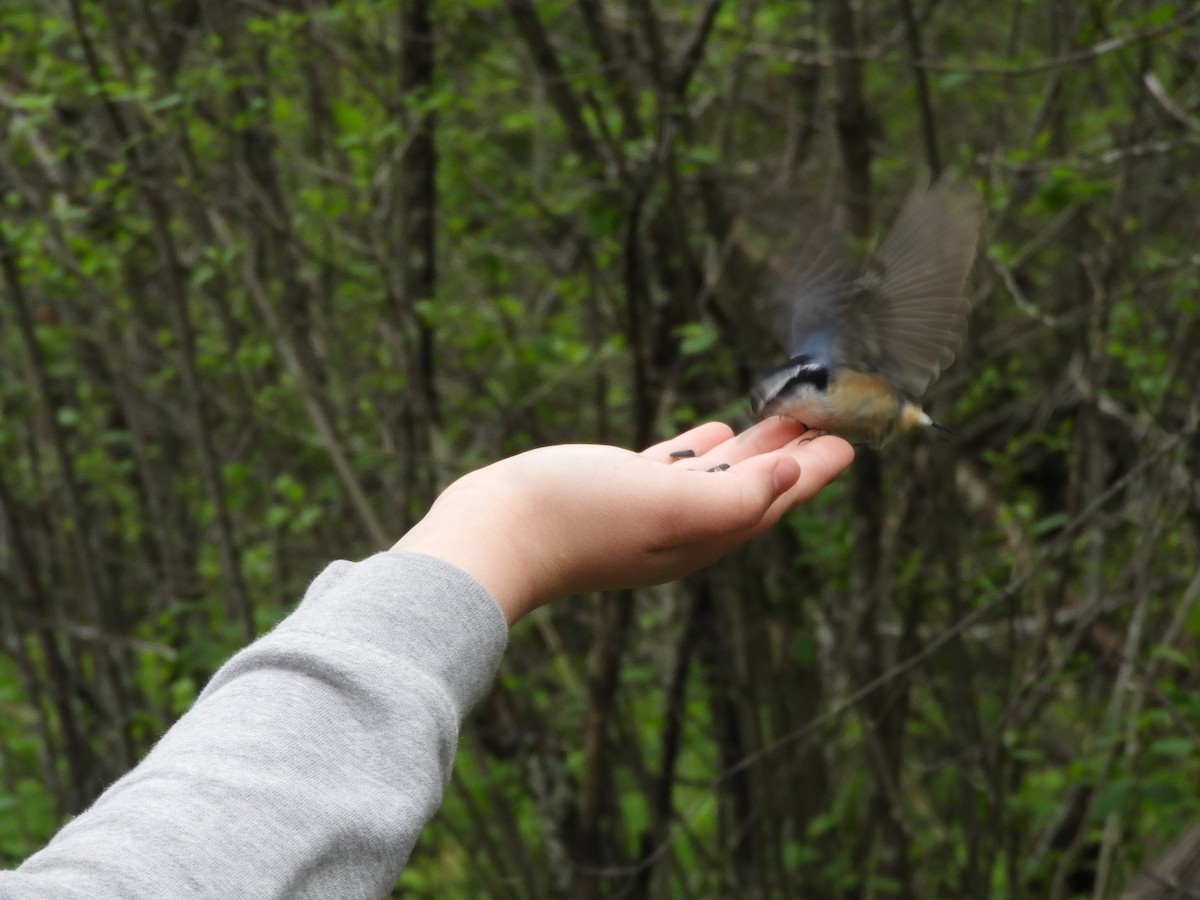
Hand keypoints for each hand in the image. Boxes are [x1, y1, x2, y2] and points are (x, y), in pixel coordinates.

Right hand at [391, 419, 853, 623]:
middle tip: (830, 416)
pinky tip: (717, 430)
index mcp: (704, 534)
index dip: (818, 468)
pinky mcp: (618, 491)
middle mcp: (684, 527)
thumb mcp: (667, 506)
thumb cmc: (578, 518)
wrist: (492, 535)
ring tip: (786, 417)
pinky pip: (679, 466)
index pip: (778, 497)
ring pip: (722, 474)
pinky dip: (705, 448)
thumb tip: (795, 475)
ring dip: (757, 447)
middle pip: (758, 486)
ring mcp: (650, 510)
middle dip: (796, 453)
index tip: (853, 434)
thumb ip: (738, 497)